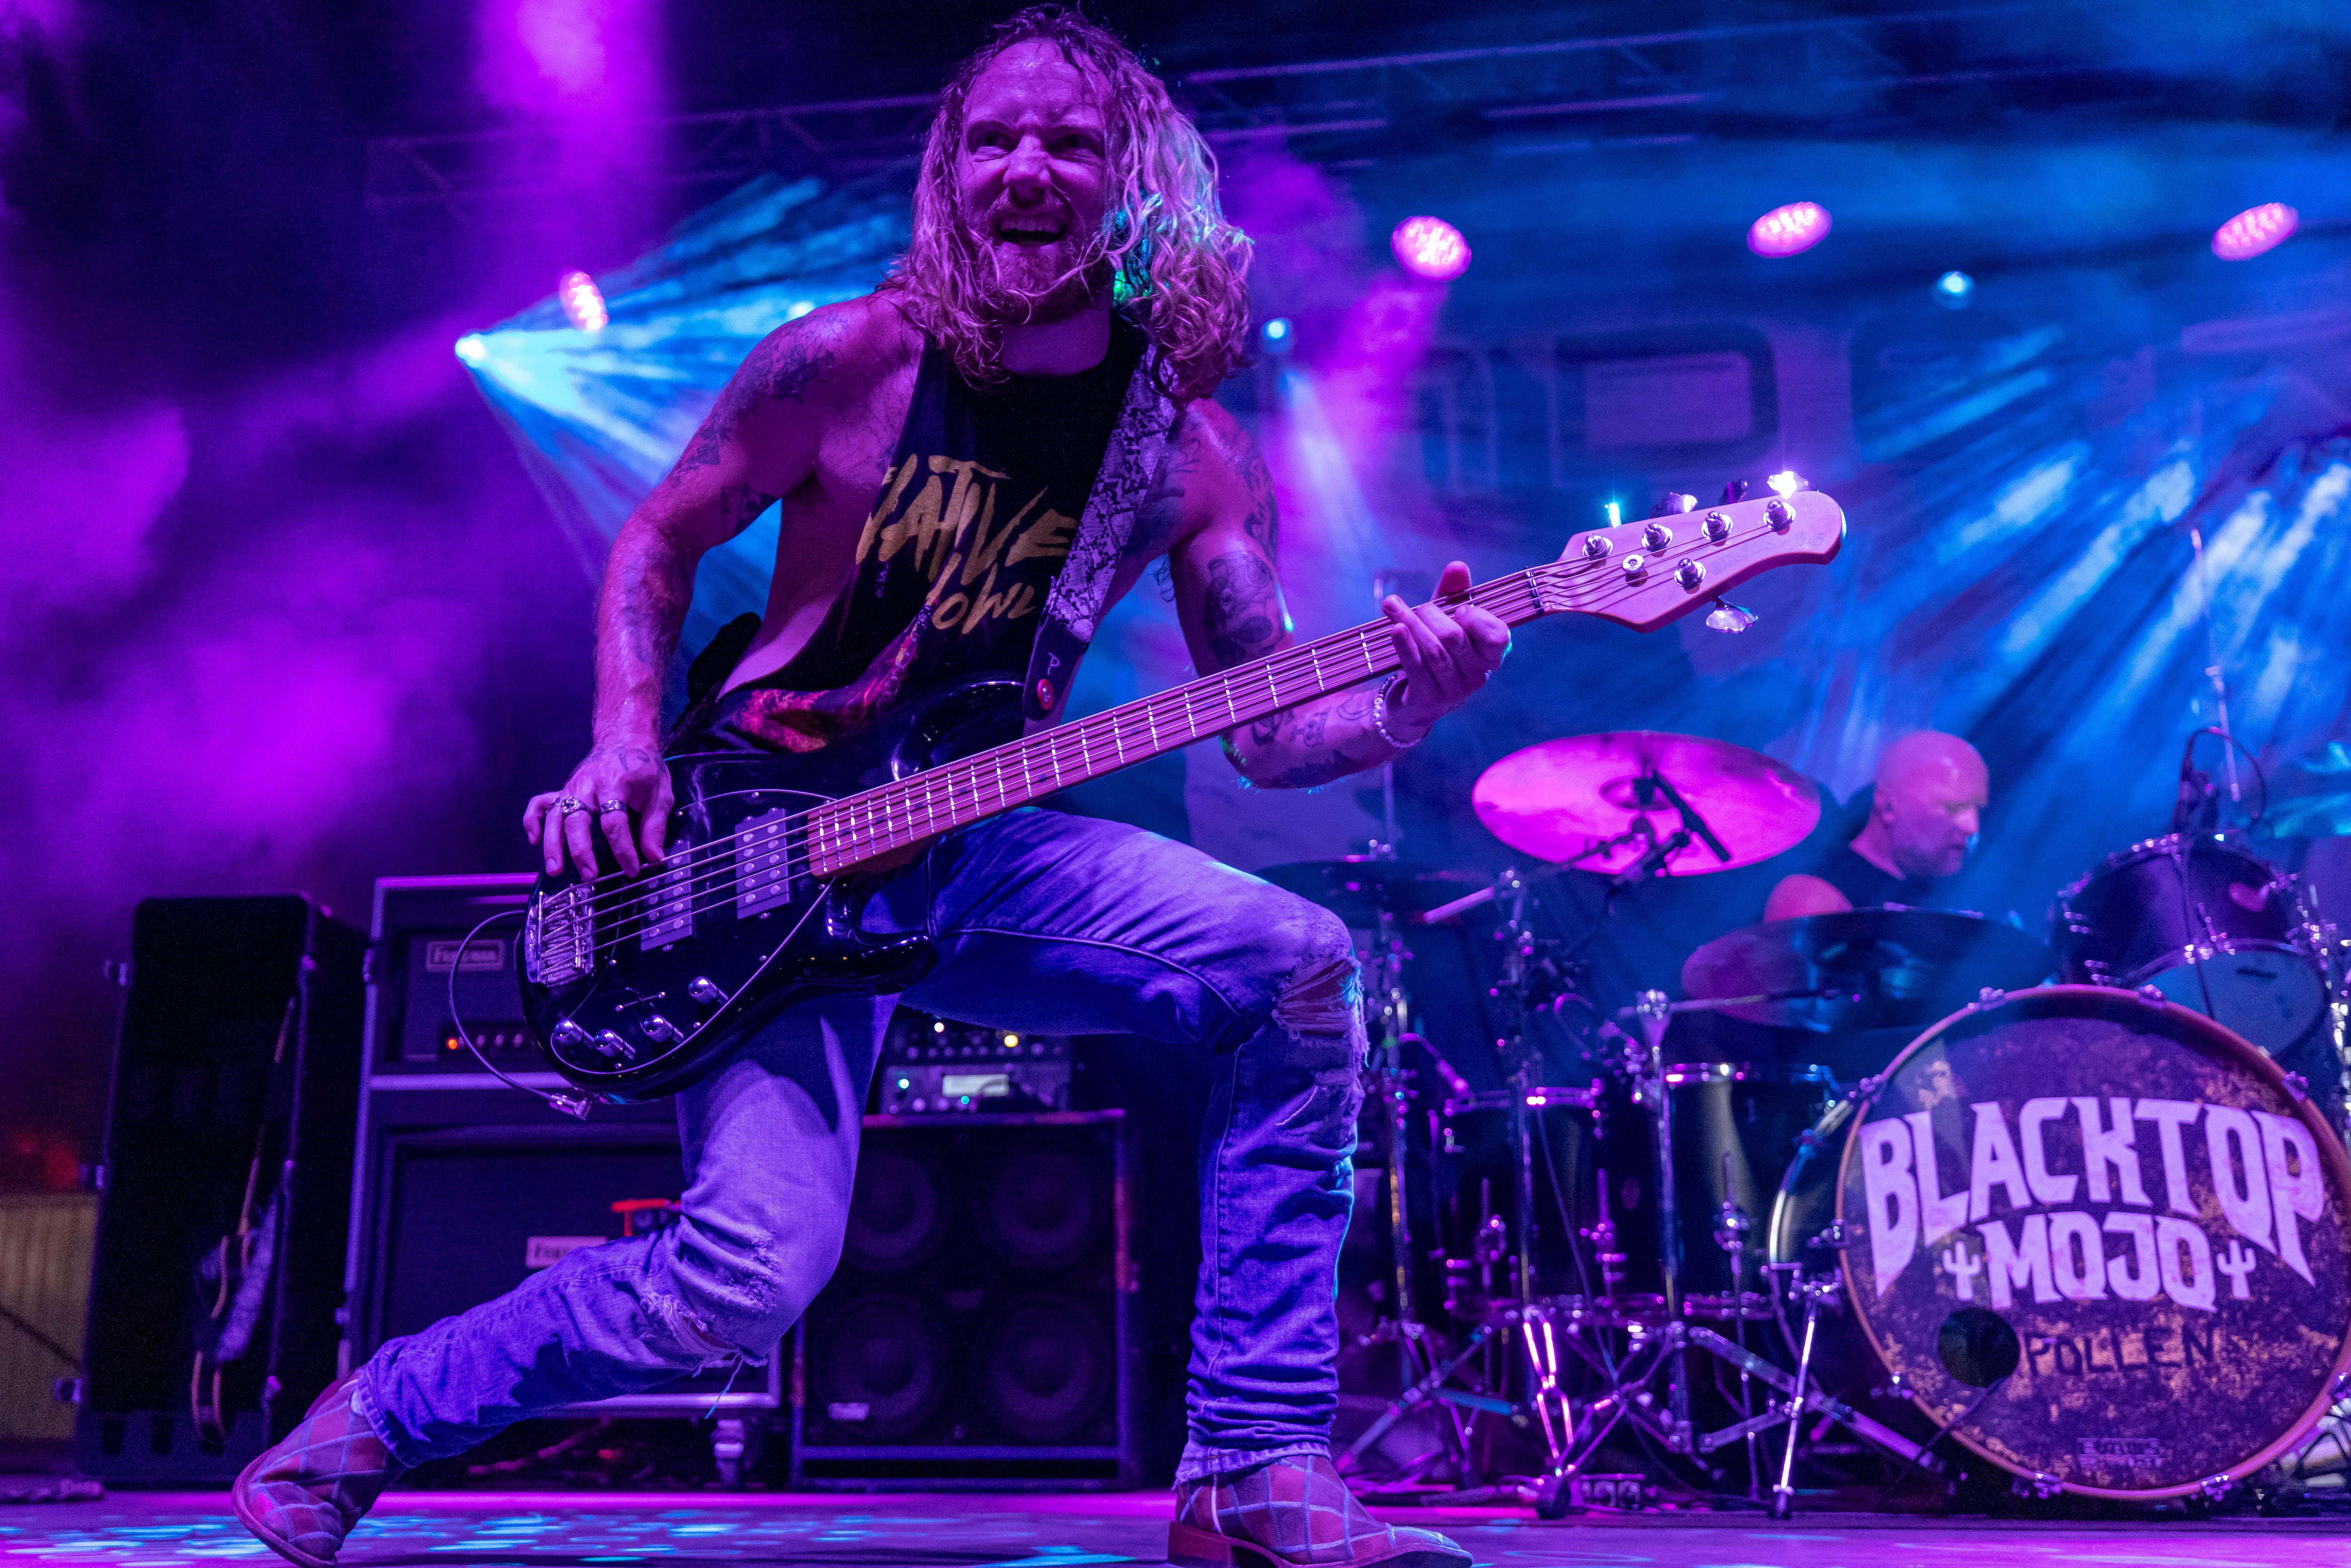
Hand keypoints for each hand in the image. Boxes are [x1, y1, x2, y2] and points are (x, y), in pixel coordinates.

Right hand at [524, 738, 674, 878]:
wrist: (625, 740)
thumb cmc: (644, 768)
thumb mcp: (660, 793)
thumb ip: (655, 826)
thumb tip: (654, 859)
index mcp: (615, 783)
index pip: (614, 821)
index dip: (622, 849)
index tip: (632, 869)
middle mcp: (587, 785)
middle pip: (578, 820)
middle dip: (581, 850)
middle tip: (590, 875)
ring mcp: (571, 788)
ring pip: (554, 816)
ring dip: (553, 844)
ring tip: (555, 870)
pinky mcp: (563, 790)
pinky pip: (540, 804)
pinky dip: (532, 821)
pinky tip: (534, 841)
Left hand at [1378, 560, 1510, 738]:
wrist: (1411, 699)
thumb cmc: (1434, 652)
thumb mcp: (1444, 621)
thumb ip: (1453, 595)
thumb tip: (1457, 566)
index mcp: (1489, 655)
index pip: (1498, 636)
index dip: (1477, 619)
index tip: (1459, 608)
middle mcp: (1477, 676)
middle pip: (1454, 637)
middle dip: (1429, 614)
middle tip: (1410, 607)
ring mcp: (1455, 691)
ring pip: (1434, 650)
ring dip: (1410, 623)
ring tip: (1392, 607)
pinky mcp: (1430, 701)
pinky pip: (1417, 667)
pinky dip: (1404, 645)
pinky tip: (1395, 628)